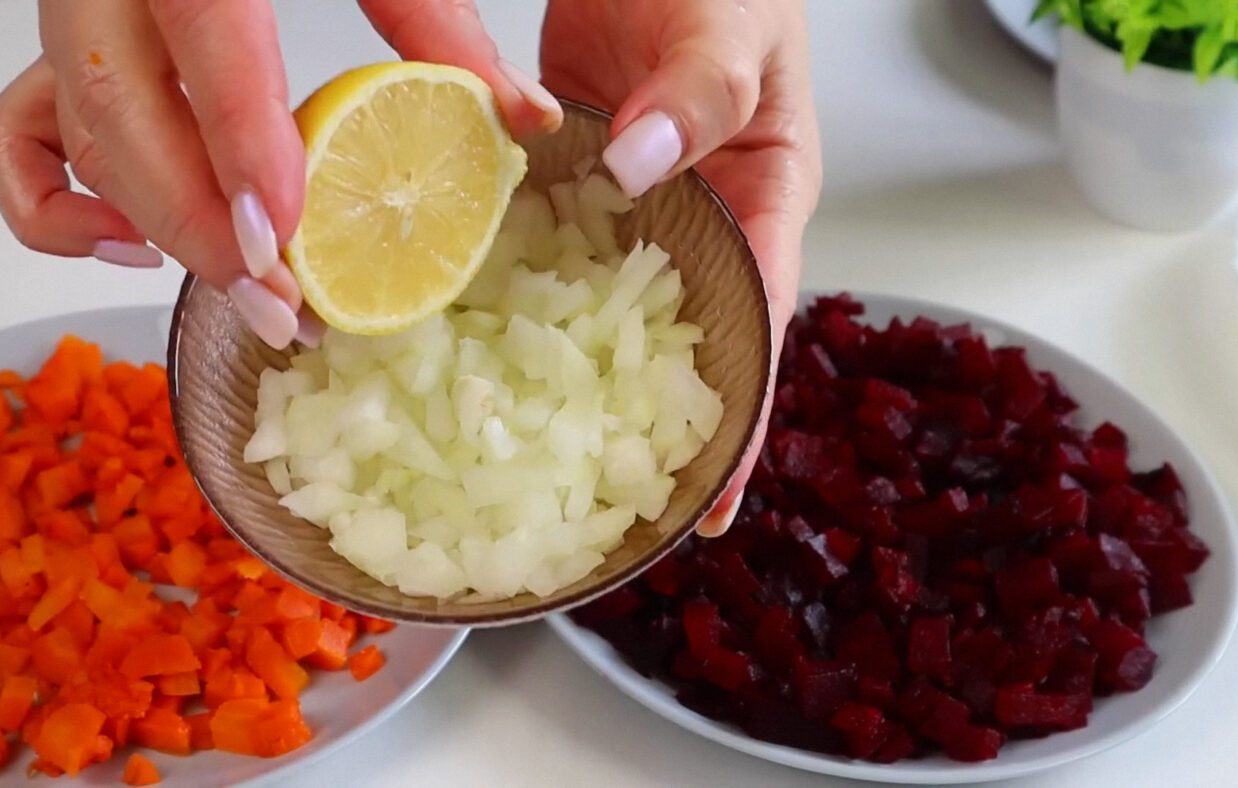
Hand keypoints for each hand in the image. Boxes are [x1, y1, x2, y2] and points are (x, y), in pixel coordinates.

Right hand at [0, 1, 563, 350]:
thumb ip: (439, 24)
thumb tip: (523, 113)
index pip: (207, 42)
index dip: (243, 148)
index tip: (288, 243)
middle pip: (121, 114)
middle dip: (203, 230)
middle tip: (282, 305)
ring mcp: (72, 13)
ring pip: (76, 137)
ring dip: (159, 230)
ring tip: (247, 284)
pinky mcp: (54, 48)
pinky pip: (14, 139)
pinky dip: (55, 210)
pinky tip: (134, 245)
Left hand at [541, 0, 822, 534]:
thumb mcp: (732, 27)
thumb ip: (700, 93)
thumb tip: (649, 170)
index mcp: (765, 197)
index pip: (759, 329)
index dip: (741, 422)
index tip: (710, 505)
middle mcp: (701, 216)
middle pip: (684, 343)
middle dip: (654, 429)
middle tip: (609, 513)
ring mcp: (634, 204)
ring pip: (606, 306)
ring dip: (575, 375)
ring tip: (531, 454)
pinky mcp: (576, 178)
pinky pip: (548, 245)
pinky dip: (518, 289)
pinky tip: (471, 337)